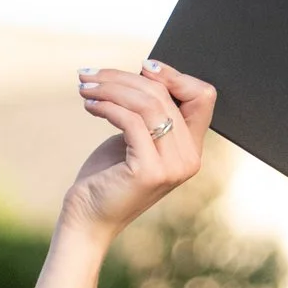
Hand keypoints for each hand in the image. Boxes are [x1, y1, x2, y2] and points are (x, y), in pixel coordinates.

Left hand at [62, 60, 213, 231]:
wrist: (87, 220)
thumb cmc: (107, 177)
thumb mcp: (135, 137)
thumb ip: (149, 111)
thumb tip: (147, 70)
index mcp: (191, 149)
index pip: (202, 96)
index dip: (175, 75)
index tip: (142, 67)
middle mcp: (188, 159)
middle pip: (165, 95)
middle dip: (124, 78)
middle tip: (91, 75)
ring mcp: (172, 167)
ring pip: (148, 104)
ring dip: (111, 89)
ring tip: (85, 87)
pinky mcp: (149, 171)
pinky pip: (131, 121)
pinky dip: (107, 106)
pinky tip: (89, 105)